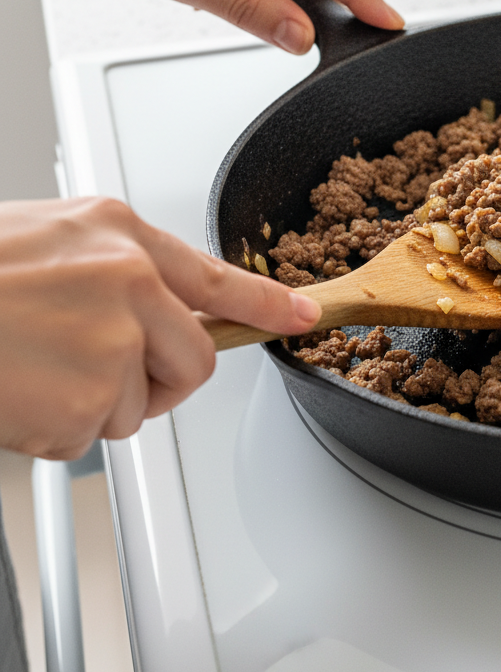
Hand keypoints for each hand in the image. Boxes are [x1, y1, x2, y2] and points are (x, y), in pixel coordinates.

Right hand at [0, 197, 321, 458]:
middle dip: (158, 381)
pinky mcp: (85, 399)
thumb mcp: (54, 240)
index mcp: (121, 236)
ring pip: (134, 406)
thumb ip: (117, 270)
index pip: (219, 276)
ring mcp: (111, 342)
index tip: (301, 318)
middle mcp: (129, 283)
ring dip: (88, 404)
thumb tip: (157, 306)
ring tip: (31, 366)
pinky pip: (88, 435)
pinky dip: (51, 428)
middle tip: (101, 373)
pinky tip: (16, 390)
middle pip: (193, 361)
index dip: (267, 304)